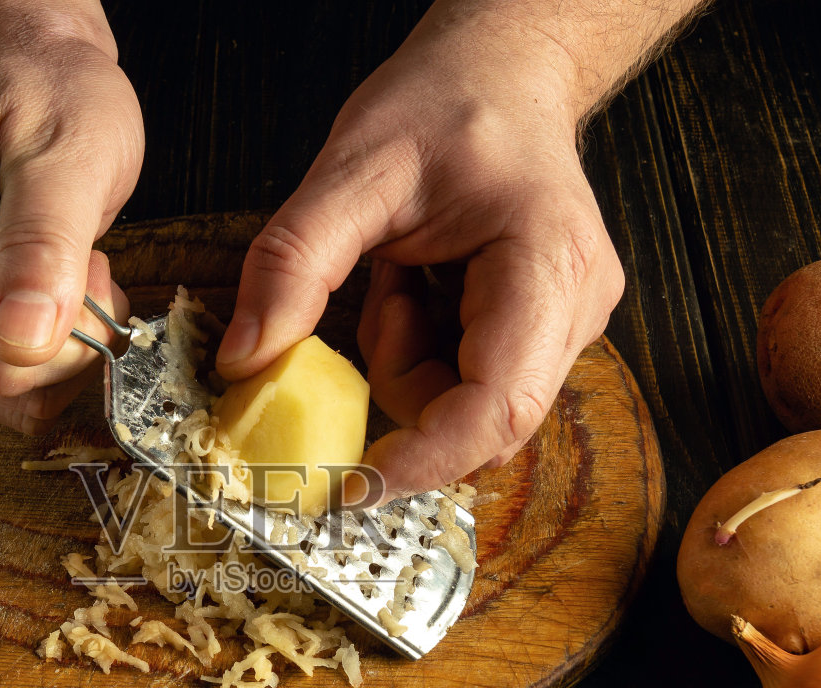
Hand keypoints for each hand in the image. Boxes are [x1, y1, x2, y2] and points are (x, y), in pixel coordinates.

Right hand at [0, 5, 142, 433]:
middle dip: (68, 341)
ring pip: (4, 389)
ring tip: (62, 260)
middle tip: (80, 260)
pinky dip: (43, 343)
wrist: (20, 66)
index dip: (73, 337)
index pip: (5, 366)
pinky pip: (1, 375)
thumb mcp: (66, 153)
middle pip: (3, 387)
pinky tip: (47, 282)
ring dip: (58, 342)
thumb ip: (43, 246)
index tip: (88, 267)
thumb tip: (19, 338)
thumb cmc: (44, 92)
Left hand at [214, 1, 680, 498]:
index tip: (351, 484)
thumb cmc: (446, 103)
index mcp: (548, 265)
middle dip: (405, 388)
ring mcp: (567, 325)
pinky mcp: (543, 332)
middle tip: (381, 302)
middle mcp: (576, 309)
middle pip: (481, 421)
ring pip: (467, 408)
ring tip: (404, 277)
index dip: (423, 460)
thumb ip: (293, 264)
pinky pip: (467, 383)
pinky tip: (422, 286)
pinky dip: (422, 352)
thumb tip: (244, 360)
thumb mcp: (351, 169)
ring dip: (408, 365)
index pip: (496, 406)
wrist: (503, 70)